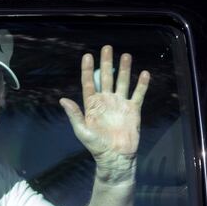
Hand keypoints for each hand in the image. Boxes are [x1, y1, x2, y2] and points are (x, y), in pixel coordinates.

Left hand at [59, 45, 149, 182]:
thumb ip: (74, 114)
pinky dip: (141, 84)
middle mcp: (106, 101)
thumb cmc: (96, 146)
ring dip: (124, 69)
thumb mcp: (82, 130)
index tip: (88, 56)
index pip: (89, 83)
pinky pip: (138, 94)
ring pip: (122, 82)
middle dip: (107, 63)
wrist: (116, 157)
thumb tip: (63, 99)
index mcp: (92, 105)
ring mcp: (120, 104)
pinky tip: (144, 73)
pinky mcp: (133, 110)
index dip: (88, 70)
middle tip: (107, 48)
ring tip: (126, 55)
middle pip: (107, 78)